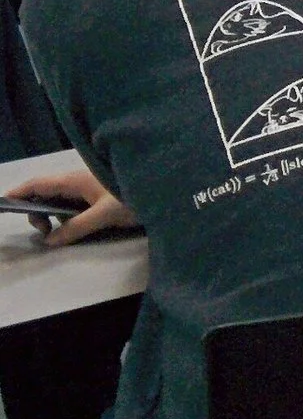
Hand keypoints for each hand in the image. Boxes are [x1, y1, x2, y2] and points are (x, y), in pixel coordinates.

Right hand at [16, 169, 138, 247]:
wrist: (170, 190)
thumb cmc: (136, 197)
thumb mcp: (104, 215)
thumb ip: (75, 228)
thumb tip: (48, 241)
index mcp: (75, 178)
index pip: (37, 183)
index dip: (18, 192)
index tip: (4, 205)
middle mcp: (79, 179)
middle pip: (46, 191)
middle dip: (37, 209)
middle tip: (43, 230)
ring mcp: (90, 186)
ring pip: (61, 198)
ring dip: (53, 214)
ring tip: (57, 231)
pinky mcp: (101, 194)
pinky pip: (75, 203)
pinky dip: (68, 214)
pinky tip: (75, 226)